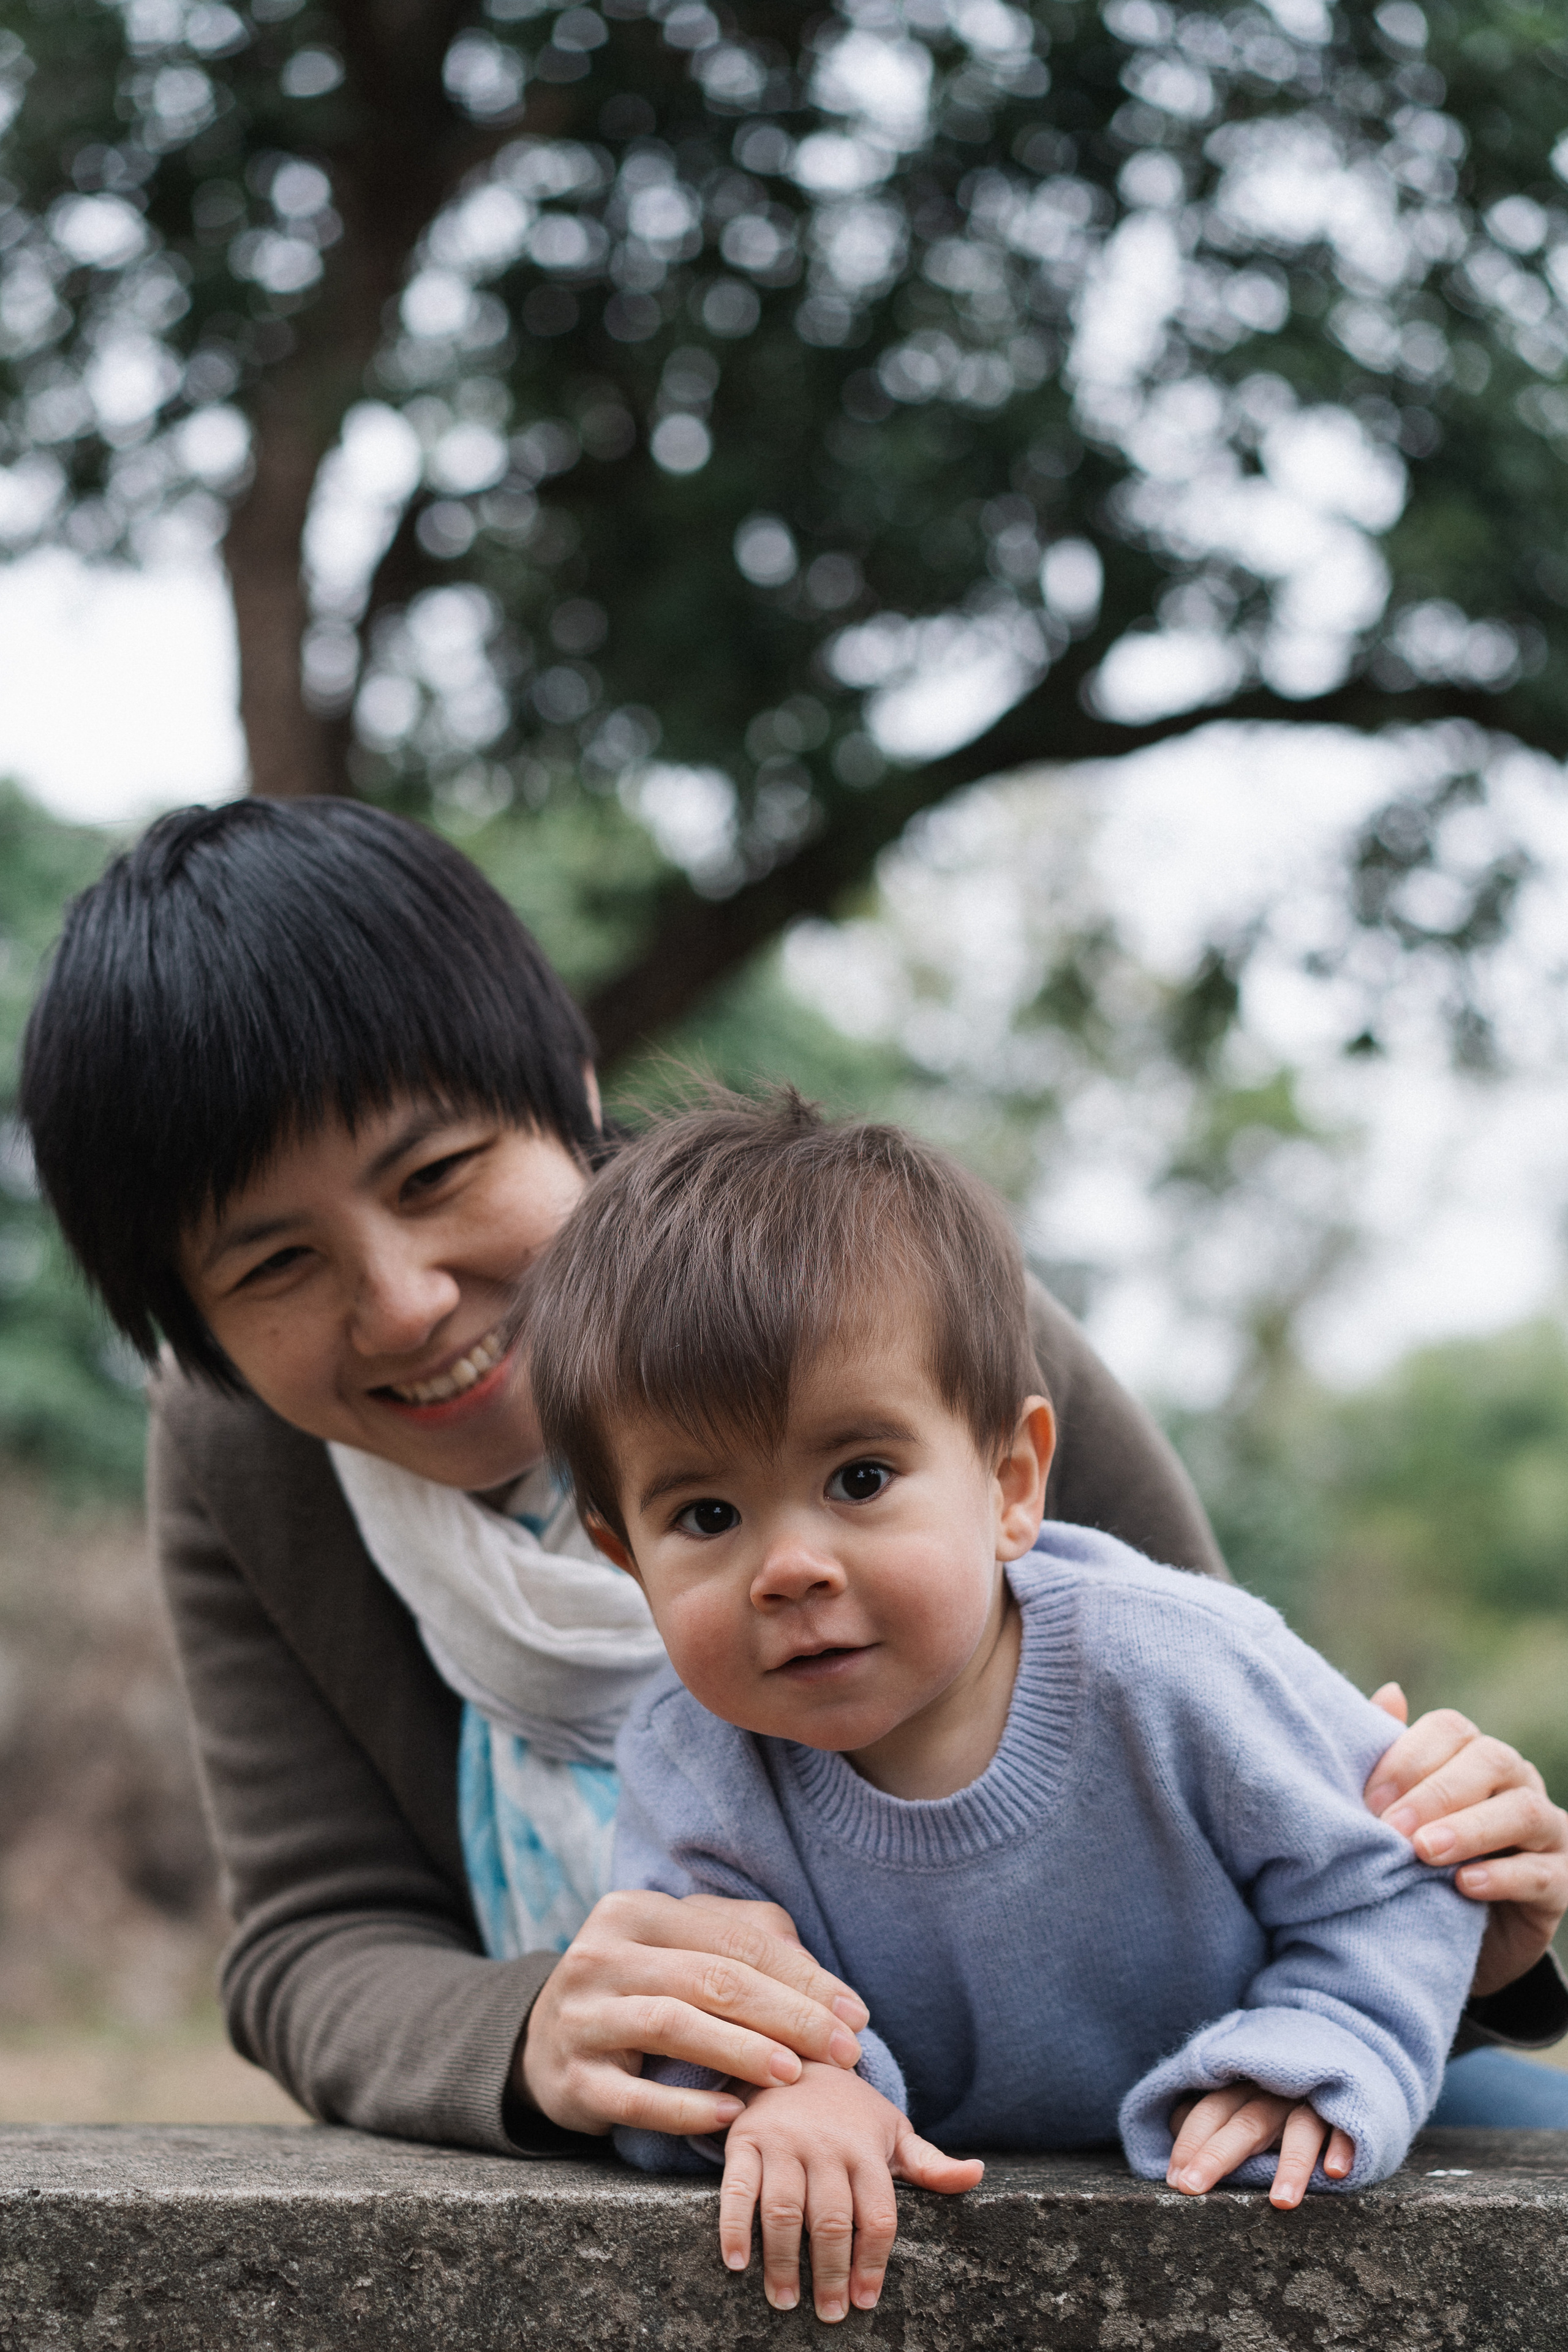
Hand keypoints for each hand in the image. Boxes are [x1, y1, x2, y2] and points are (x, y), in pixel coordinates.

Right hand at [517, 1890, 869, 2136]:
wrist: (544, 2044)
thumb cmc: (640, 1989)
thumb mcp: (684, 1948)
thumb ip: (752, 1944)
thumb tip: (827, 1985)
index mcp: (634, 1911)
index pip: (735, 1939)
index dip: (803, 1976)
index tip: (854, 2014)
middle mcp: (601, 1955)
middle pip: (713, 1979)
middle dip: (789, 2015)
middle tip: (842, 2050)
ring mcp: (580, 2018)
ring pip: (674, 2025)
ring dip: (743, 2052)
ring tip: (794, 2074)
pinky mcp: (573, 2080)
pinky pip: (635, 2098)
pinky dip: (688, 2108)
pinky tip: (732, 2115)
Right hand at [719, 2061, 983, 2322]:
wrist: (795, 2054)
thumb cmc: (850, 2111)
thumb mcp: (893, 2131)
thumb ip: (931, 2164)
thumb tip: (977, 2174)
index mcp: (865, 2148)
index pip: (877, 2215)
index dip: (873, 2263)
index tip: (866, 2300)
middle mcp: (824, 2145)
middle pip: (830, 2220)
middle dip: (831, 2273)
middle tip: (830, 2314)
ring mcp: (782, 2141)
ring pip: (783, 2210)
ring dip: (782, 2262)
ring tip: (786, 2301)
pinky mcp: (745, 2140)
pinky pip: (736, 2188)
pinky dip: (733, 2227)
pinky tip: (737, 2263)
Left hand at [1167, 2084, 1354, 2209]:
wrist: (1336, 2066)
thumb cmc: (1275, 2102)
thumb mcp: (1239, 2102)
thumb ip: (1210, 2123)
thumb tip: (1177, 2160)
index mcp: (1244, 2088)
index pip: (1209, 2110)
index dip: (1189, 2142)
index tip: (1174, 2181)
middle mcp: (1275, 2092)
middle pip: (1244, 2122)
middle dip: (1216, 2155)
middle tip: (1191, 2188)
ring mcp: (1313, 2101)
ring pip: (1300, 2128)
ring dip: (1292, 2164)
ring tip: (1281, 2202)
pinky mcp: (1348, 2111)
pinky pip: (1347, 2127)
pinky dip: (1342, 2146)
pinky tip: (1334, 2171)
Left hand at [1365, 1687, 1567, 1998]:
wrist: (1454, 1939)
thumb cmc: (1421, 1862)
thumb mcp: (1400, 1814)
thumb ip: (1392, 1759)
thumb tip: (1390, 1692)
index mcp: (1474, 1756)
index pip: (1451, 1729)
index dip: (1409, 1756)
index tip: (1369, 1799)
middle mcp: (1516, 1783)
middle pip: (1490, 1760)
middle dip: (1437, 1792)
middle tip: (1393, 1828)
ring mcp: (1546, 1831)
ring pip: (1523, 1811)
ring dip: (1471, 1829)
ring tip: (1425, 1851)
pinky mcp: (1562, 1882)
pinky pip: (1543, 1873)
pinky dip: (1503, 1876)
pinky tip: (1465, 1885)